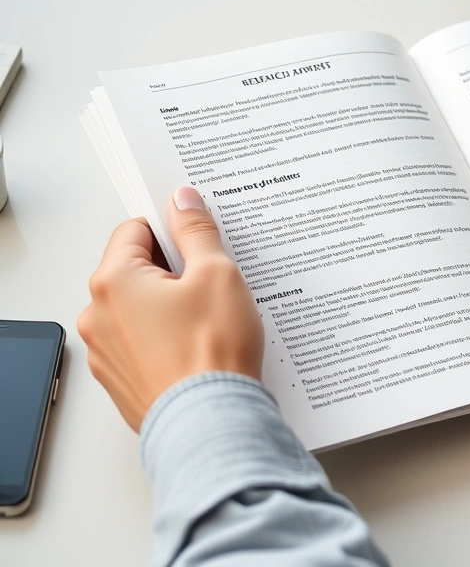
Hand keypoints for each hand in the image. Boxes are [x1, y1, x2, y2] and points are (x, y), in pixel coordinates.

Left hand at [78, 188, 262, 431]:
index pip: (135, 230)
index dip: (172, 232)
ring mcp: (106, 352)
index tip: (197, 243)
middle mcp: (97, 316)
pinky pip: (143, 345)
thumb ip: (197, 230)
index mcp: (113, 281)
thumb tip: (183, 202)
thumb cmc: (211, 353)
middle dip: (174, 273)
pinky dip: (166, 341)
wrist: (212, 422)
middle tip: (212, 288)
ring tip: (209, 324)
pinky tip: (199, 349)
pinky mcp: (121, 381)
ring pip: (139, 310)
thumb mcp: (218, 273)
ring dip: (169, 308)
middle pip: (135, 271)